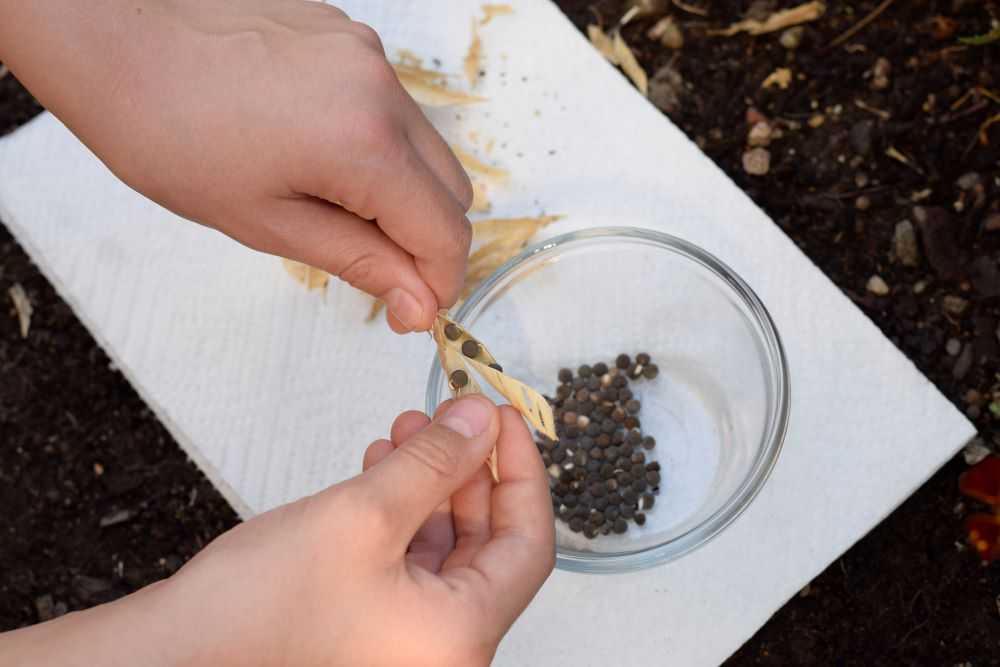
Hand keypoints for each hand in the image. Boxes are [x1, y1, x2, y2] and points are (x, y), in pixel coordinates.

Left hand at [0, 0, 472, 332]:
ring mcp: (368, 54)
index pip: (446, 232)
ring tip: (326, 200)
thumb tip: (418, 303)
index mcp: (365, 143)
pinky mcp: (348, 34)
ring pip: (424, 146)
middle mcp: (382, 88)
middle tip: (371, 265)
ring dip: (399, 189)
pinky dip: (374, 144)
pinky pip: (390, 106)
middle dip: (424, 238)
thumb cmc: (167, 132)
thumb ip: (359, 262)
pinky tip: (311, 149)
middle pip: (451, 189)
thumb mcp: (265, 221)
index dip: (437, 284)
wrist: (113, 34)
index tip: (410, 311)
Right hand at [0, 396, 554, 665]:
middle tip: (452, 416)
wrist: (169, 659)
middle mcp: (442, 650)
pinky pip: (406, 566)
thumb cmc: (257, 609)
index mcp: (460, 637)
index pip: (527, 544)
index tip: (504, 419)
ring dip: (430, 486)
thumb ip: (434, 463)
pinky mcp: (369, 632)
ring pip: (443, 550)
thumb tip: (482, 419)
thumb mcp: (362, 515)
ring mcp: (404, 644)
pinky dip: (400, 515)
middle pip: (486, 545)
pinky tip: (378, 470)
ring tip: (406, 431)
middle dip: (467, 471)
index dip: (521, 472)